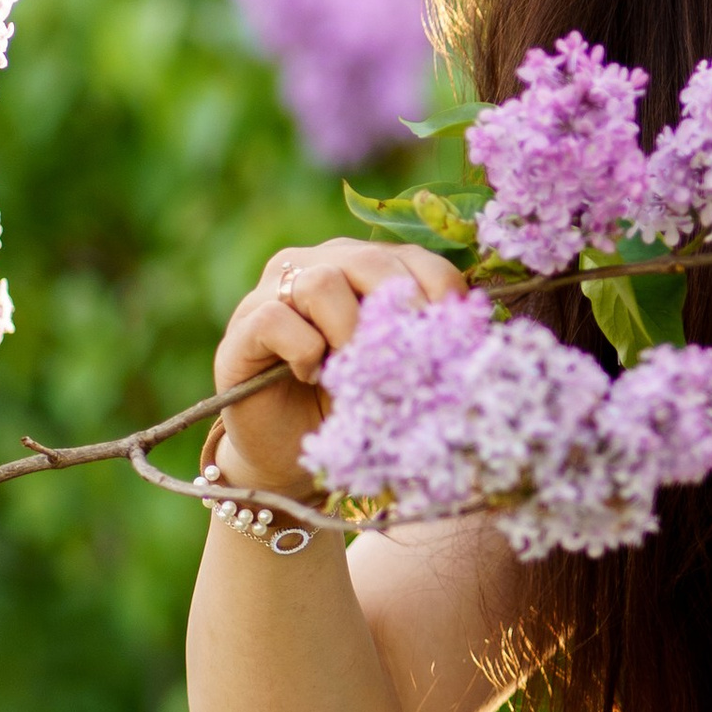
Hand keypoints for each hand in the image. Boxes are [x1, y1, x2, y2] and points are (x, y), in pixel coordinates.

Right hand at [209, 238, 467, 494]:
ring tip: (351, 371)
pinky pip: (278, 318)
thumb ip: (421, 340)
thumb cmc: (348, 406)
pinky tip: (310, 374)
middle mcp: (317, 265)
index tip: (453, 333)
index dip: (439, 288)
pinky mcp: (243, 326)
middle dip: (398, 307)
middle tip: (406, 356)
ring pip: (322, 282)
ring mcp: (273, 291)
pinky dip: (304, 349)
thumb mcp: (394, 369)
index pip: (412, 257)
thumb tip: (468, 331)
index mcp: (363, 267)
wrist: (287, 455)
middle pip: (369, 259)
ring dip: (349, 332)